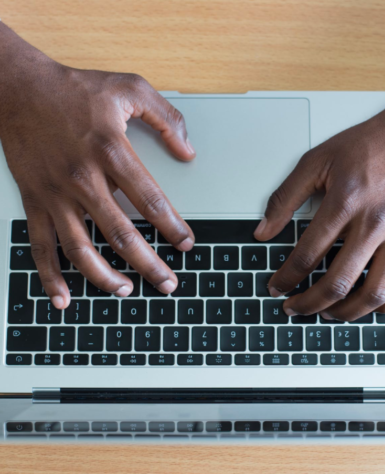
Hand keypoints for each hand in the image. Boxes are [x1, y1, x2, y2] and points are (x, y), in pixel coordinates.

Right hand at [0, 23, 195, 308]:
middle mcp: (83, 178)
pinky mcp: (34, 201)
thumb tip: (188, 151)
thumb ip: (166, 118)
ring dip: (104, 277)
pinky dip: (50, 275)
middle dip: (149, 264)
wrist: (17, 87)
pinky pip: (41, 246)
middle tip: (168, 284)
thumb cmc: (75, 89)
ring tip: (127, 291)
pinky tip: (63, 297)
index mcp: (111, 151)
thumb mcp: (129, 88)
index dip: (172, 227)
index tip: (186, 244)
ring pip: (81, 248)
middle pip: (121, 234)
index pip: (151, 201)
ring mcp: (55, 194)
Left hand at [254, 73, 384, 320]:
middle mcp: (375, 223)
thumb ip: (285, 197)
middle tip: (294, 308)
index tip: (276, 287)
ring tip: (328, 313)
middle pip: (337, 282)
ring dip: (346, 312)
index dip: (285, 278)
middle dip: (308, 303)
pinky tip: (372, 306)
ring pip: (374, 293)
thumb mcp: (317, 159)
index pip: (306, 255)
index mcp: (345, 202)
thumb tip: (263, 231)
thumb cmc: (371, 144)